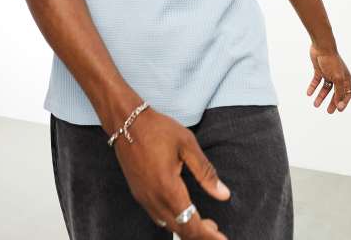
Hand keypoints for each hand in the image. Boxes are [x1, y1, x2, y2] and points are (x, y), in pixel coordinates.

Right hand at [112, 107, 230, 239]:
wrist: (126, 121)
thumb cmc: (157, 129)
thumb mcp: (187, 144)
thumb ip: (206, 172)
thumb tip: (223, 194)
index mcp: (168, 189)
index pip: (191, 224)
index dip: (209, 236)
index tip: (222, 239)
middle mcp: (153, 199)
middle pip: (180, 230)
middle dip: (200, 235)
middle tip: (217, 231)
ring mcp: (143, 198)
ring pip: (168, 225)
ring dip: (187, 228)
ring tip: (205, 223)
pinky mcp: (138, 193)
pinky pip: (158, 216)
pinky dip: (174, 220)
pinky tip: (183, 211)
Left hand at [307, 44, 350, 112]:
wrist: (321, 46)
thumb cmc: (332, 61)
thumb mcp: (337, 78)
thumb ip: (339, 92)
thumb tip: (340, 105)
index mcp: (346, 78)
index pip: (348, 93)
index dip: (344, 101)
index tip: (339, 109)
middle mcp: (338, 76)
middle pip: (336, 92)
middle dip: (332, 102)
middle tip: (329, 112)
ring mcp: (328, 73)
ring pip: (325, 88)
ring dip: (320, 96)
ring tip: (316, 105)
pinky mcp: (319, 70)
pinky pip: (316, 81)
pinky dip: (313, 87)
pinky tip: (309, 94)